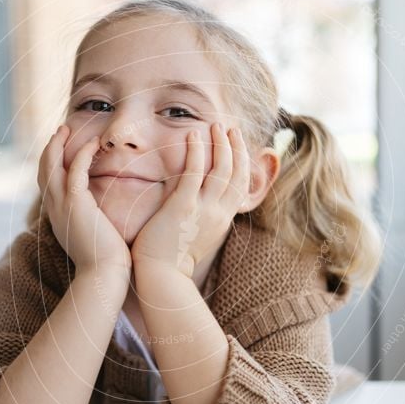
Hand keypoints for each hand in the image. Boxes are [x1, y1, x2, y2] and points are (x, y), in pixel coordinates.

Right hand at [37, 125, 131, 273]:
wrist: (103, 275)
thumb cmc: (105, 262)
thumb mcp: (92, 238)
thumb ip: (90, 223)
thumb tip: (99, 218)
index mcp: (57, 217)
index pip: (47, 184)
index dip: (50, 164)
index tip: (59, 148)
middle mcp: (54, 210)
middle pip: (43, 170)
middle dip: (49, 148)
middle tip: (60, 130)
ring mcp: (62, 206)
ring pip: (52, 166)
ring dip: (58, 144)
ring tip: (67, 129)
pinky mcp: (75, 204)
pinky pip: (75, 171)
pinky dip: (83, 154)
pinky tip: (94, 143)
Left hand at [130, 122, 249, 277]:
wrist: (162, 278)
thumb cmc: (171, 261)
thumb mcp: (196, 237)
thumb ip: (201, 217)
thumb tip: (197, 203)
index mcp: (222, 220)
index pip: (240, 185)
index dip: (242, 162)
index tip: (237, 144)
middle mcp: (218, 213)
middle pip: (237, 173)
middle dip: (236, 147)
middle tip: (231, 128)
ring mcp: (203, 210)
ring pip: (221, 169)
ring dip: (221, 144)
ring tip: (216, 125)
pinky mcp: (184, 206)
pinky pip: (194, 172)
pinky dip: (196, 150)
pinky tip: (193, 134)